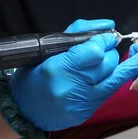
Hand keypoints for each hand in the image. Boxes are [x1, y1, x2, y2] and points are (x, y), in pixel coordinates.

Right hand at [9, 19, 137, 130]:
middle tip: (105, 48)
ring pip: (113, 79)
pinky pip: (107, 92)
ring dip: (114, 67)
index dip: (105, 41)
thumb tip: (109, 25)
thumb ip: (81, 31)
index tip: (108, 36)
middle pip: (108, 65)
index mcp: (57, 69)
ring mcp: (80, 104)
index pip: (95, 51)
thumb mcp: (51, 46)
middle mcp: (70, 88)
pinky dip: (109, 80)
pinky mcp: (86, 113)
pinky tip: (107, 73)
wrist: (23, 108)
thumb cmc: (35, 73)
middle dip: (110, 53)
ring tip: (110, 58)